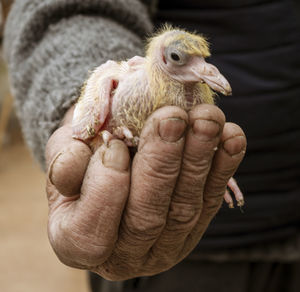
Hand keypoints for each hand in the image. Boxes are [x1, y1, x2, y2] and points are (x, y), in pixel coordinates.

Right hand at [45, 104, 245, 279]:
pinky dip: (223, 166)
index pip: (91, 232)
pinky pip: (210, 201)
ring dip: (198, 159)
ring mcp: (164, 246)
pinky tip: (231, 136)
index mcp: (77, 242)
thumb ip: (67, 159)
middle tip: (171, 118)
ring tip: (206, 118)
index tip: (115, 144)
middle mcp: (124, 254)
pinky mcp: (192, 230)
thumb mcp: (64, 156)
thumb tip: (98, 151)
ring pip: (184, 209)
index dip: (106, 187)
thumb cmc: (83, 163)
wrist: (108, 167)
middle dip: (161, 164)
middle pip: (147, 218)